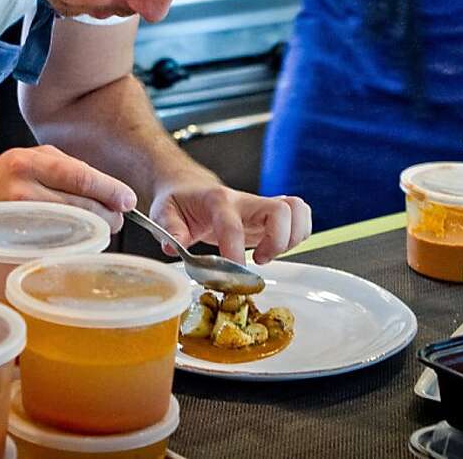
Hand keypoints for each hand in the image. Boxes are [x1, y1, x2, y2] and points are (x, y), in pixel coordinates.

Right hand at [0, 145, 136, 231]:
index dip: (110, 190)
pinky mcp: (15, 242)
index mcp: (29, 163)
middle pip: (80, 206)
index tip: (127, 201)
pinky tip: (79, 238)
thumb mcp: (35, 158)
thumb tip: (110, 190)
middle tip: (117, 218)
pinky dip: (75, 242)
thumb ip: (69, 168)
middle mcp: (21, 189)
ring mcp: (17, 219)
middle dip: (107, 215)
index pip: (81, 177)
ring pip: (73, 227)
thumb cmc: (7, 178)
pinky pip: (56, 244)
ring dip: (95, 230)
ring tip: (101, 227)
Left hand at [149, 182, 311, 264]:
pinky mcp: (270, 215)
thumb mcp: (163, 213)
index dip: (235, 252)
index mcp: (217, 201)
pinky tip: (277, 248)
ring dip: (292, 239)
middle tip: (259, 261)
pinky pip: (300, 217)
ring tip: (269, 255)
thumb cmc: (179, 202)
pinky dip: (298, 235)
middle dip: (277, 242)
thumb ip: (170, 229)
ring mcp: (260, 207)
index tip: (233, 275)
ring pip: (297, 211)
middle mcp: (244, 201)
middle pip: (280, 211)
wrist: (189, 187)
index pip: (232, 225)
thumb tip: (173, 247)